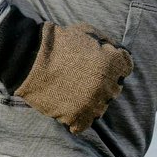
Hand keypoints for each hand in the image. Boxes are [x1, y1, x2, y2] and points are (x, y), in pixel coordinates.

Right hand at [14, 22, 133, 133]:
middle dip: (103, 83)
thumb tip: (116, 51)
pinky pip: (84, 125)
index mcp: (112, 63)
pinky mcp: (76, 117)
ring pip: (101, 108)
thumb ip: (106, 43)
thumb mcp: (88, 32)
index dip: (114, 64)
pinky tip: (70, 110)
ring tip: (76, 94)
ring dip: (92, 102)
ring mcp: (91, 103)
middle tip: (85, 78)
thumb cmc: (59, 43)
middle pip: (114, 89)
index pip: (126, 68)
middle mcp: (106, 86)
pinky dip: (78, 119)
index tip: (103, 63)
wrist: (30, 59)